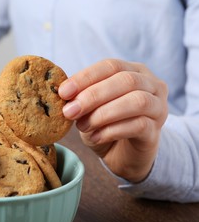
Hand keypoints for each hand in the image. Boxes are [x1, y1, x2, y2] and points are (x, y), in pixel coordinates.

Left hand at [58, 59, 167, 182]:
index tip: (63, 92)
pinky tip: (95, 137)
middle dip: (93, 95)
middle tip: (69, 112)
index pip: (111, 66)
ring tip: (82, 126)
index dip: (86, 77)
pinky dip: (112, 130)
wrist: (122, 155)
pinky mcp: (156, 131)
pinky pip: (139, 125)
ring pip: (136, 101)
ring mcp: (158, 107)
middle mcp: (151, 85)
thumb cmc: (104, 125)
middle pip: (126, 80)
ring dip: (103, 114)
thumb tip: (63, 92)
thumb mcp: (88, 108)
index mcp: (133, 71)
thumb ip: (80, 97)